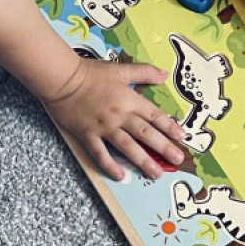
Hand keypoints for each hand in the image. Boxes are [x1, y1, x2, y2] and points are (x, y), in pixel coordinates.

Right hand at [42, 57, 187, 180]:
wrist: (62, 78)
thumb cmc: (90, 73)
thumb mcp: (120, 69)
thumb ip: (144, 72)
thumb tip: (164, 75)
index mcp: (129, 99)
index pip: (154, 116)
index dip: (169, 127)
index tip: (182, 137)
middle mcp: (120, 115)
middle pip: (145, 134)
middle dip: (163, 147)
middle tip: (177, 160)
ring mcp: (104, 127)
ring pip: (127, 146)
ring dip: (142, 161)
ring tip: (155, 173)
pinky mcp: (88, 134)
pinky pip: (100, 153)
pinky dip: (110, 165)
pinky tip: (121, 176)